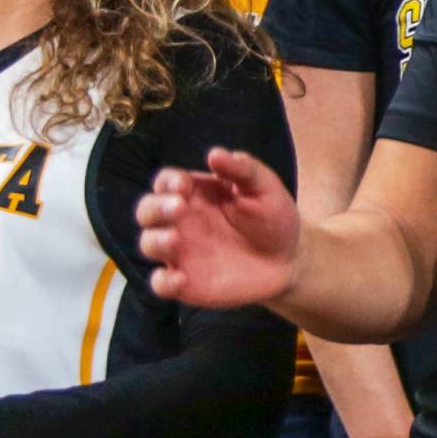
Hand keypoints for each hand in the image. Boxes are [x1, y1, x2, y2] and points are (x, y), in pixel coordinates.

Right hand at [137, 149, 300, 308]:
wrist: (289, 260)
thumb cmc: (273, 218)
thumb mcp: (264, 188)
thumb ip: (242, 169)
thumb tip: (215, 154)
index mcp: (195, 194)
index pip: (166, 182)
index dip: (168, 182)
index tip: (184, 186)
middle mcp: (181, 221)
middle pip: (147, 210)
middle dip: (156, 208)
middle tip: (179, 208)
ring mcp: (180, 252)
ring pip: (148, 244)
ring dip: (156, 240)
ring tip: (176, 239)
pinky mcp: (186, 282)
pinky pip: (161, 283)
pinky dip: (164, 282)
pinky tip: (181, 279)